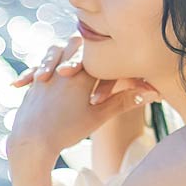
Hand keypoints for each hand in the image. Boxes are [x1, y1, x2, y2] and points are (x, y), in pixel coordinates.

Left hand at [9, 35, 158, 161]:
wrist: (31, 143)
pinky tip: (45, 76)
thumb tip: (154, 93)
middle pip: (76, 43)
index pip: (97, 50)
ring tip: (71, 61)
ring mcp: (45, 74)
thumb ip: (124, 101)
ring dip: (64, 52)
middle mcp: (62, 69)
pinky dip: (44, 67)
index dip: (107, 48)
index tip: (115, 44)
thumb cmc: (67, 131)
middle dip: (86, 44)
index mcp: (82, 75)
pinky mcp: (33, 83)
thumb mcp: (98, 117)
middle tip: (93, 42)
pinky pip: (38, 67)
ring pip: (55, 50)